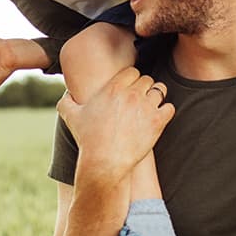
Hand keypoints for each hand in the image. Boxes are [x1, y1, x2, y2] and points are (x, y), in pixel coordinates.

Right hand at [56, 67, 173, 185]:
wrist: (104, 163)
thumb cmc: (88, 140)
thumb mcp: (71, 117)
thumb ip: (66, 101)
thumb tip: (66, 94)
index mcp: (113, 88)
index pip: (132, 72)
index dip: (132, 80)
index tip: (130, 89)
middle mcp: (131, 93)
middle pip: (147, 80)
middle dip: (144, 88)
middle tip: (140, 100)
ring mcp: (145, 107)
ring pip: (160, 90)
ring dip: (156, 97)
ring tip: (150, 107)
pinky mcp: (157, 122)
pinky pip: (169, 107)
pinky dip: (165, 112)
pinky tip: (157, 119)